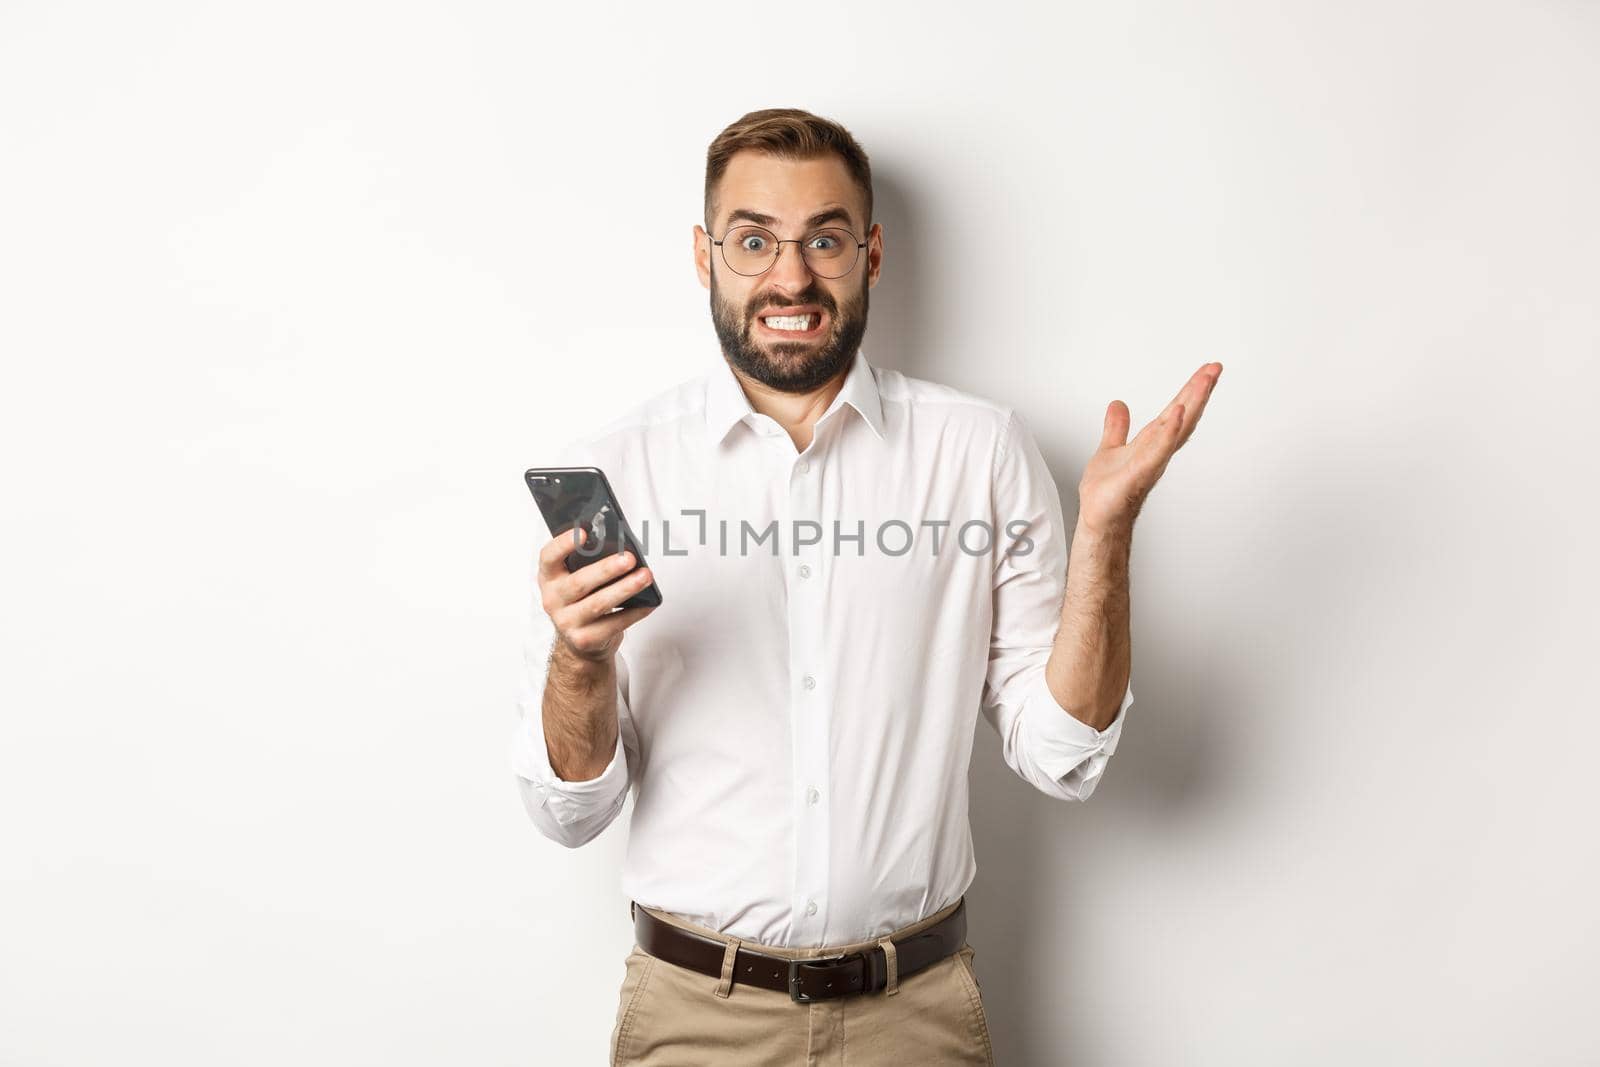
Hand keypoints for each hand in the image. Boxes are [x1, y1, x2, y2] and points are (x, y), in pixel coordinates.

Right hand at [537, 526, 657, 661]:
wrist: (580, 639)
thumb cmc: (583, 598)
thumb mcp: (577, 577)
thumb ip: (589, 562)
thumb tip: (621, 547)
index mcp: (549, 577)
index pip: (548, 557)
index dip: (563, 544)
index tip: (584, 532)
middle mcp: (552, 600)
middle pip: (579, 582)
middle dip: (606, 569)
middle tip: (629, 558)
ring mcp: (566, 622)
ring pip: (598, 604)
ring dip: (625, 589)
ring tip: (645, 576)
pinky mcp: (584, 639)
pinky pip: (613, 624)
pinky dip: (634, 612)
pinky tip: (649, 602)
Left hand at [1077, 362, 1222, 538]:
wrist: (1099, 518)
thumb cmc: (1107, 492)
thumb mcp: (1110, 449)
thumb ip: (1117, 428)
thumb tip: (1118, 405)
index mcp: (1152, 442)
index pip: (1176, 411)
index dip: (1190, 391)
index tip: (1207, 370)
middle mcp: (1157, 450)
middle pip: (1183, 416)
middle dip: (1199, 391)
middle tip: (1215, 368)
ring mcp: (1151, 462)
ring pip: (1176, 429)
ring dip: (1190, 405)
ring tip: (1203, 382)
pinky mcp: (1139, 474)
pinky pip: (1157, 450)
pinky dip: (1168, 433)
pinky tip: (1178, 414)